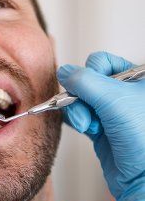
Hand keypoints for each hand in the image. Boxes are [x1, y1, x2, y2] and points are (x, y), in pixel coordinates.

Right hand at [57, 51, 144, 200]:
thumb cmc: (142, 139)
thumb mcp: (112, 99)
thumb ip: (84, 80)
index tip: (94, 87)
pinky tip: (86, 129)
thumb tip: (63, 72)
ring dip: (79, 111)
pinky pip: (80, 115)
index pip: (104, 62)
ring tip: (89, 125)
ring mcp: (114, 113)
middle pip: (88, 81)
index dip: (93, 72)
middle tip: (90, 110)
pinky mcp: (104, 129)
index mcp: (138, 80)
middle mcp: (127, 94)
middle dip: (82, 96)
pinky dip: (78, 120)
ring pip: (81, 99)